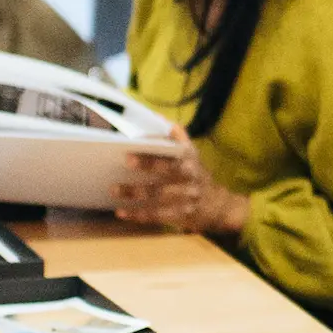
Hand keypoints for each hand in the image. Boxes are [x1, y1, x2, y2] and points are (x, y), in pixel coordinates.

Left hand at [113, 126, 248, 235]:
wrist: (217, 204)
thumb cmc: (193, 172)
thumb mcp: (190, 152)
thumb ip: (175, 135)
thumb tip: (156, 117)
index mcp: (190, 157)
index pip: (174, 150)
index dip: (155, 148)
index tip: (134, 146)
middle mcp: (191, 175)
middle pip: (168, 172)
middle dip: (148, 166)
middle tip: (125, 162)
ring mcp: (188, 197)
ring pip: (160, 195)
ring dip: (136, 193)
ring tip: (115, 190)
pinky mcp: (182, 215)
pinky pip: (158, 215)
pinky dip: (138, 215)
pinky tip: (122, 212)